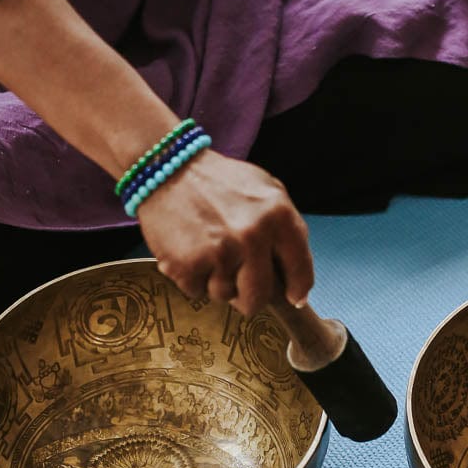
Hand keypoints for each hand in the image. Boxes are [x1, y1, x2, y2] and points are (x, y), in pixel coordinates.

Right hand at [136, 149, 313, 315]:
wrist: (167, 168)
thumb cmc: (217, 182)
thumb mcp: (265, 190)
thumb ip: (284, 228)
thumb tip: (295, 278)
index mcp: (278, 216)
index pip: (300, 270)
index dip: (297, 289)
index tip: (293, 298)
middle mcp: (253, 236)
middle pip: (259, 297)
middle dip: (248, 295)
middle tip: (236, 280)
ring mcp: (220, 253)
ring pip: (224, 295)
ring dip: (215, 281)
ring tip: (205, 249)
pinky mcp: (188, 265)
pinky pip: (196, 291)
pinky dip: (191, 277)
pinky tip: (187, 249)